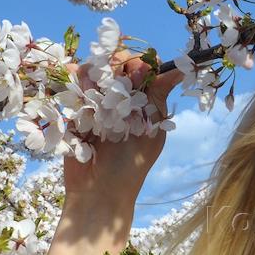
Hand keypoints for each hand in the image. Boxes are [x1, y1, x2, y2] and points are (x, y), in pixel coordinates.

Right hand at [62, 50, 184, 204]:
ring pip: (92, 71)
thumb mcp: (151, 130)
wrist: (97, 190)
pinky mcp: (74, 110)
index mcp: (144, 101)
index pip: (142, 67)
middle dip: (112, 68)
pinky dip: (74, 85)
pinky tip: (78, 93)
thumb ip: (157, 97)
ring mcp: (96, 102)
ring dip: (92, 77)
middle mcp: (120, 98)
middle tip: (110, 86)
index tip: (134, 73)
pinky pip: (72, 86)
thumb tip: (181, 69)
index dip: (137, 63)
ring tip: (92, 94)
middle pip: (115, 64)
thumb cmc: (130, 165)